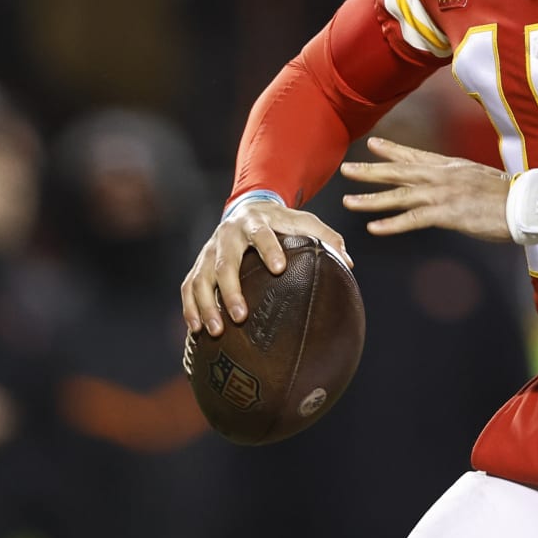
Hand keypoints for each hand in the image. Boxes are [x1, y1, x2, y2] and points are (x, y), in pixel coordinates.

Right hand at [179, 199, 348, 336]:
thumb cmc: (282, 221)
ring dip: (206, 305)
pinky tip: (197, 330)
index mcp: (256, 221)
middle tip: (241, 316)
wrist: (247, 207)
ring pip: (201, 278)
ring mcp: (209, 251)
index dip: (269, 249)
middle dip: (231, 290)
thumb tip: (348, 262)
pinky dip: (190, 308)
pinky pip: (188, 287)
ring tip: (216, 331)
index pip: (261, 233)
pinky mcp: (198, 264)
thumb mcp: (304, 221)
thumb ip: (326, 237)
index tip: (279, 268)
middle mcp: (228, 235)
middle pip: (225, 262)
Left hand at [340, 136, 510, 243]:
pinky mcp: (446, 214)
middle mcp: (441, 176)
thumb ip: (460, 179)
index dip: (392, 150)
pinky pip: (412, 219)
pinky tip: (374, 228)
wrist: (522, 204)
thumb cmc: (507, 195)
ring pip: (398, 196)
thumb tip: (452, 183)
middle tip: (346, 169)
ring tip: (349, 201)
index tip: (373, 144)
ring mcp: (441, 194)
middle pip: (398, 172)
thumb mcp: (478, 178)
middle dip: (370, 171)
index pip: (415, 156)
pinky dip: (392, 224)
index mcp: (450, 166)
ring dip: (371, 199)